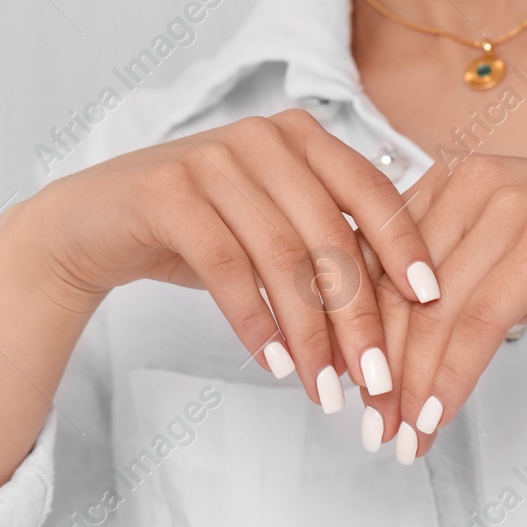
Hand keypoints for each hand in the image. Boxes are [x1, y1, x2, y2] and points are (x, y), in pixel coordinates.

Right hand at [4, 110, 436, 410]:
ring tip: (324, 390)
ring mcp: (213, 159)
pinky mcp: (167, 191)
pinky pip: (226, 266)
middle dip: (357, 314)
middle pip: (329, 233)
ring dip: (309, 331)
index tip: (432, 300)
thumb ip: (328, 248)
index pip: (370, 190)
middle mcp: (264, 137)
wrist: (94, 224)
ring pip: (282, 255)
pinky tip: (274, 364)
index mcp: (302, 137)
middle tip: (376, 378)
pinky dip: (255, 321)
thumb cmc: (202, 232)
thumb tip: (401, 317)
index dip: (403, 244)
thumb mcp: (273, 229)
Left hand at [362, 154, 526, 460]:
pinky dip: (451, 378)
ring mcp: (507, 204)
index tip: (350, 390)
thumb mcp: (510, 255)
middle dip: (378, 368)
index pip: (379, 258)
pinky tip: (437, 418)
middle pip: (397, 288)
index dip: (357, 329)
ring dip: (410, 387)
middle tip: (371, 429)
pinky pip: (477, 323)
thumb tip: (391, 344)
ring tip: (401, 440)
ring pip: (432, 312)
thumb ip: (453, 278)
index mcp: (452, 175)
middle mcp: (470, 178)